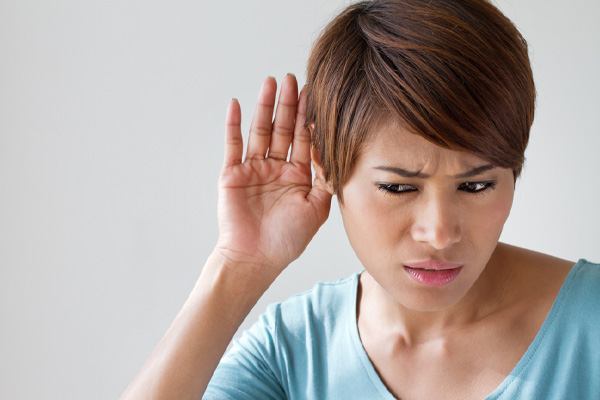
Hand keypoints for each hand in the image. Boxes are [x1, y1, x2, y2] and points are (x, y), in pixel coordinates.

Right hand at [215, 75, 331, 278]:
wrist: (254, 258)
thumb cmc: (287, 240)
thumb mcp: (317, 209)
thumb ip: (327, 180)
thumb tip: (337, 151)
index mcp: (298, 176)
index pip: (304, 140)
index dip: (309, 117)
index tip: (315, 94)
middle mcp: (276, 169)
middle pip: (283, 129)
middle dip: (288, 105)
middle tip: (293, 79)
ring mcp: (253, 169)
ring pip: (260, 131)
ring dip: (265, 107)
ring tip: (270, 83)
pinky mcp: (232, 174)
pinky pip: (233, 145)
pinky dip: (234, 125)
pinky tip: (238, 104)